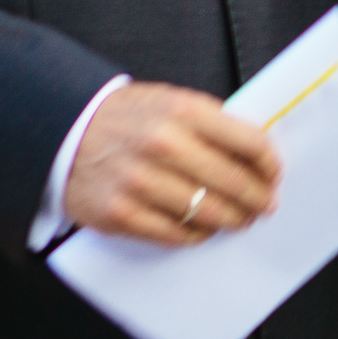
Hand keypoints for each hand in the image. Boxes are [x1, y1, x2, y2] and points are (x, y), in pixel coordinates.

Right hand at [66, 82, 277, 244]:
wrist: (63, 130)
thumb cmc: (126, 118)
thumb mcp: (170, 102)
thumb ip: (211, 123)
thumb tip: (255, 155)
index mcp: (183, 111)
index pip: (249, 142)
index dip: (269, 165)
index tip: (274, 176)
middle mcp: (162, 145)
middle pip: (233, 183)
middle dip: (257, 199)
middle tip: (264, 206)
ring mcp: (139, 181)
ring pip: (207, 213)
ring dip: (231, 220)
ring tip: (238, 219)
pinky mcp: (119, 213)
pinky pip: (174, 234)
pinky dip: (195, 236)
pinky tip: (202, 229)